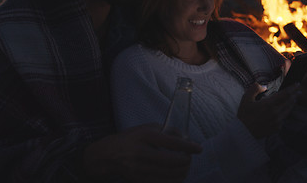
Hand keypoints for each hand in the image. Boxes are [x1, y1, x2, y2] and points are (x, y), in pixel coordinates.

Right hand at [83, 124, 201, 182]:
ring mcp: (139, 169)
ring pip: (170, 175)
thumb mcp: (146, 128)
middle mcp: (141, 153)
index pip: (172, 143)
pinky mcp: (139, 181)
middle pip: (173, 161)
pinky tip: (177, 175)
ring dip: (182, 172)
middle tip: (189, 158)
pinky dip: (173, 180)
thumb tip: (185, 138)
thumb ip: (166, 131)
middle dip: (186, 161)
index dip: (189, 146)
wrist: (107, 156)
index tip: (199, 148)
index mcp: (145, 136)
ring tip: (184, 167)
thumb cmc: (130, 139)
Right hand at [237, 83, 299, 138]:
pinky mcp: (277, 128)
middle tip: (298, 91)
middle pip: (289, 102)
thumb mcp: (246, 98)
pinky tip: (285, 111)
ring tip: (294, 99)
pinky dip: (285, 113)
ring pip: (288, 110)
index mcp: (269, 104)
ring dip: (292, 104)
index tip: (297, 84)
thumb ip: (255, 89)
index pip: (285, 94)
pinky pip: (284, 119)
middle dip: (295, 95)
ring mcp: (277, 121)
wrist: (243, 132)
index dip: (292, 88)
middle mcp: (275, 113)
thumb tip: (264, 86)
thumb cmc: (244, 115)